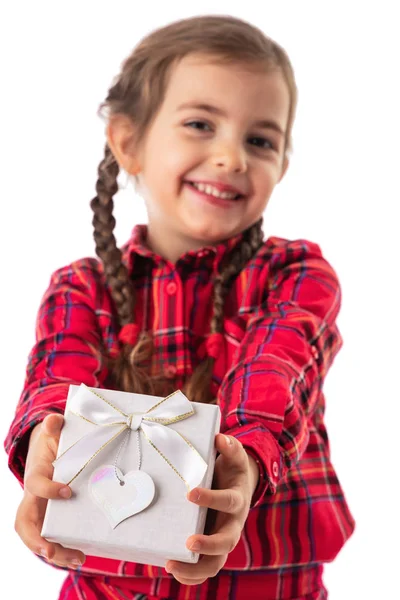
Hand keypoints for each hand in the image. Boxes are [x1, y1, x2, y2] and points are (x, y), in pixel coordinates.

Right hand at [14, 414, 85, 568]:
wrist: (50, 452)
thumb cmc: (54, 443)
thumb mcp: (54, 433)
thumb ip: (54, 427)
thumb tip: (54, 419)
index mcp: (36, 475)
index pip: (35, 484)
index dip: (48, 489)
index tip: (68, 491)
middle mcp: (33, 497)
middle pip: (25, 522)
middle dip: (36, 539)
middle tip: (51, 549)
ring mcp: (41, 510)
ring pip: (37, 537)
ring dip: (54, 552)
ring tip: (78, 559)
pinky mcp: (52, 519)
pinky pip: (52, 539)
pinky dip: (63, 552)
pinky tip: (81, 556)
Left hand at [165, 433, 257, 584]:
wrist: (238, 488)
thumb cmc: (231, 470)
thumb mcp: (233, 457)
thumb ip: (230, 447)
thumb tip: (220, 437)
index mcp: (237, 499)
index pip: (228, 501)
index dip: (211, 498)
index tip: (190, 494)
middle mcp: (233, 524)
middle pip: (228, 541)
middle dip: (208, 544)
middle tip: (188, 542)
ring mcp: (224, 539)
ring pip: (216, 562)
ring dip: (196, 567)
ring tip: (172, 565)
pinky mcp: (214, 551)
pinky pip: (206, 569)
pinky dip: (192, 575)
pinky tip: (173, 569)